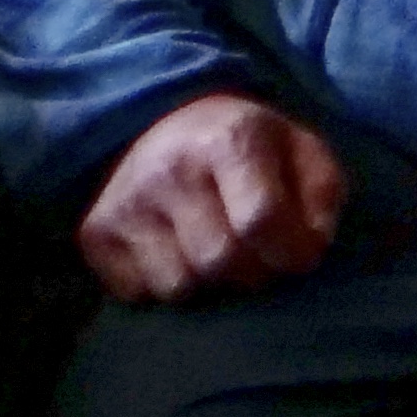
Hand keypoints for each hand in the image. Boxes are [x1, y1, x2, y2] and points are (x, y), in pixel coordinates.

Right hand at [78, 92, 345, 300]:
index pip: (259, 218)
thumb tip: (313, 247)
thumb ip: (322, 194)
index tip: (301, 259)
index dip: (289, 251)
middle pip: (220, 259)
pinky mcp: (95, 233)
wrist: (165, 123)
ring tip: (217, 251)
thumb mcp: (300, 149)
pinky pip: (139, 293)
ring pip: (179, 285)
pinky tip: (177, 253)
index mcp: (229, 139)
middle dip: (252, 273)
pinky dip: (165, 285)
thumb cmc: (247, 145)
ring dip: (208, 283)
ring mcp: (126, 203)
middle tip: (260, 261)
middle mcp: (170, 170)